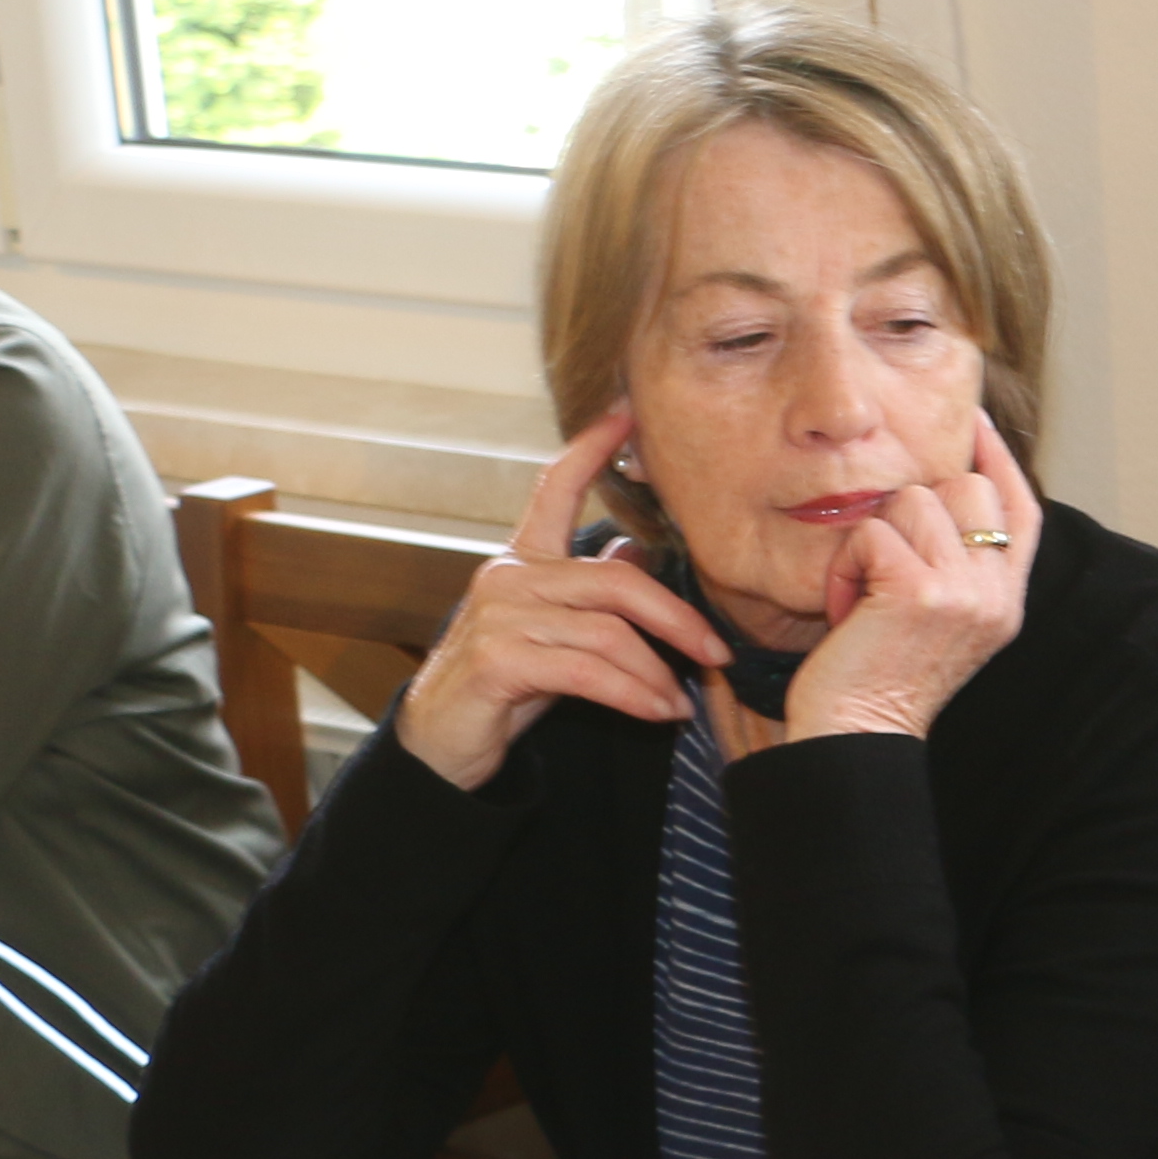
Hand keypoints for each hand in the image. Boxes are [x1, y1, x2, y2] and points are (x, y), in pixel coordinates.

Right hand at [395, 411, 733, 791]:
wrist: (441, 744)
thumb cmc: (503, 684)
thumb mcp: (554, 630)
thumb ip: (591, 591)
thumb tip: (637, 548)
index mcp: (522, 559)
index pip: (554, 487)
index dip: (591, 449)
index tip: (627, 414)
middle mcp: (508, 576)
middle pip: (615, 581)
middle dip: (676, 619)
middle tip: (716, 653)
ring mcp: (500, 616)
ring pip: (608, 633)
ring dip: (656, 674)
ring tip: (680, 702)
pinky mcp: (498, 660)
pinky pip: (589, 672)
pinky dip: (634, 695)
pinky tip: (658, 712)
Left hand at [780, 413, 1038, 742]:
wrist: (857, 738)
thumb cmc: (879, 679)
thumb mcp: (938, 619)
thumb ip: (956, 565)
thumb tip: (944, 490)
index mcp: (1006, 600)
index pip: (1021, 507)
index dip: (998, 457)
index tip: (974, 420)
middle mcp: (996, 593)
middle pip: (966, 486)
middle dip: (913, 507)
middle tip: (883, 563)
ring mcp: (964, 591)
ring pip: (915, 499)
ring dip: (872, 539)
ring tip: (862, 592)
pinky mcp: (920, 591)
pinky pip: (873, 531)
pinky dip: (845, 565)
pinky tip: (845, 606)